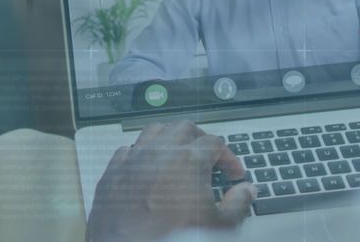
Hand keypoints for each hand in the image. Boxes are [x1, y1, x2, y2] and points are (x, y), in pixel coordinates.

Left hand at [87, 121, 254, 241]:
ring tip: (178, 154)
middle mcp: (159, 152)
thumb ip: (237, 203)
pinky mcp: (112, 172)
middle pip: (183, 128)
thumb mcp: (219, 226)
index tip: (233, 173)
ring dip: (169, 138)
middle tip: (208, 156)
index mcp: (188, 159)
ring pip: (153, 131)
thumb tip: (247, 191)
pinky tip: (147, 167)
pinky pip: (128, 150)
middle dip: (199, 139)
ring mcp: (133, 159)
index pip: (215, 144)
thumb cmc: (174, 239)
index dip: (228, 157)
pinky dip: (141, 153)